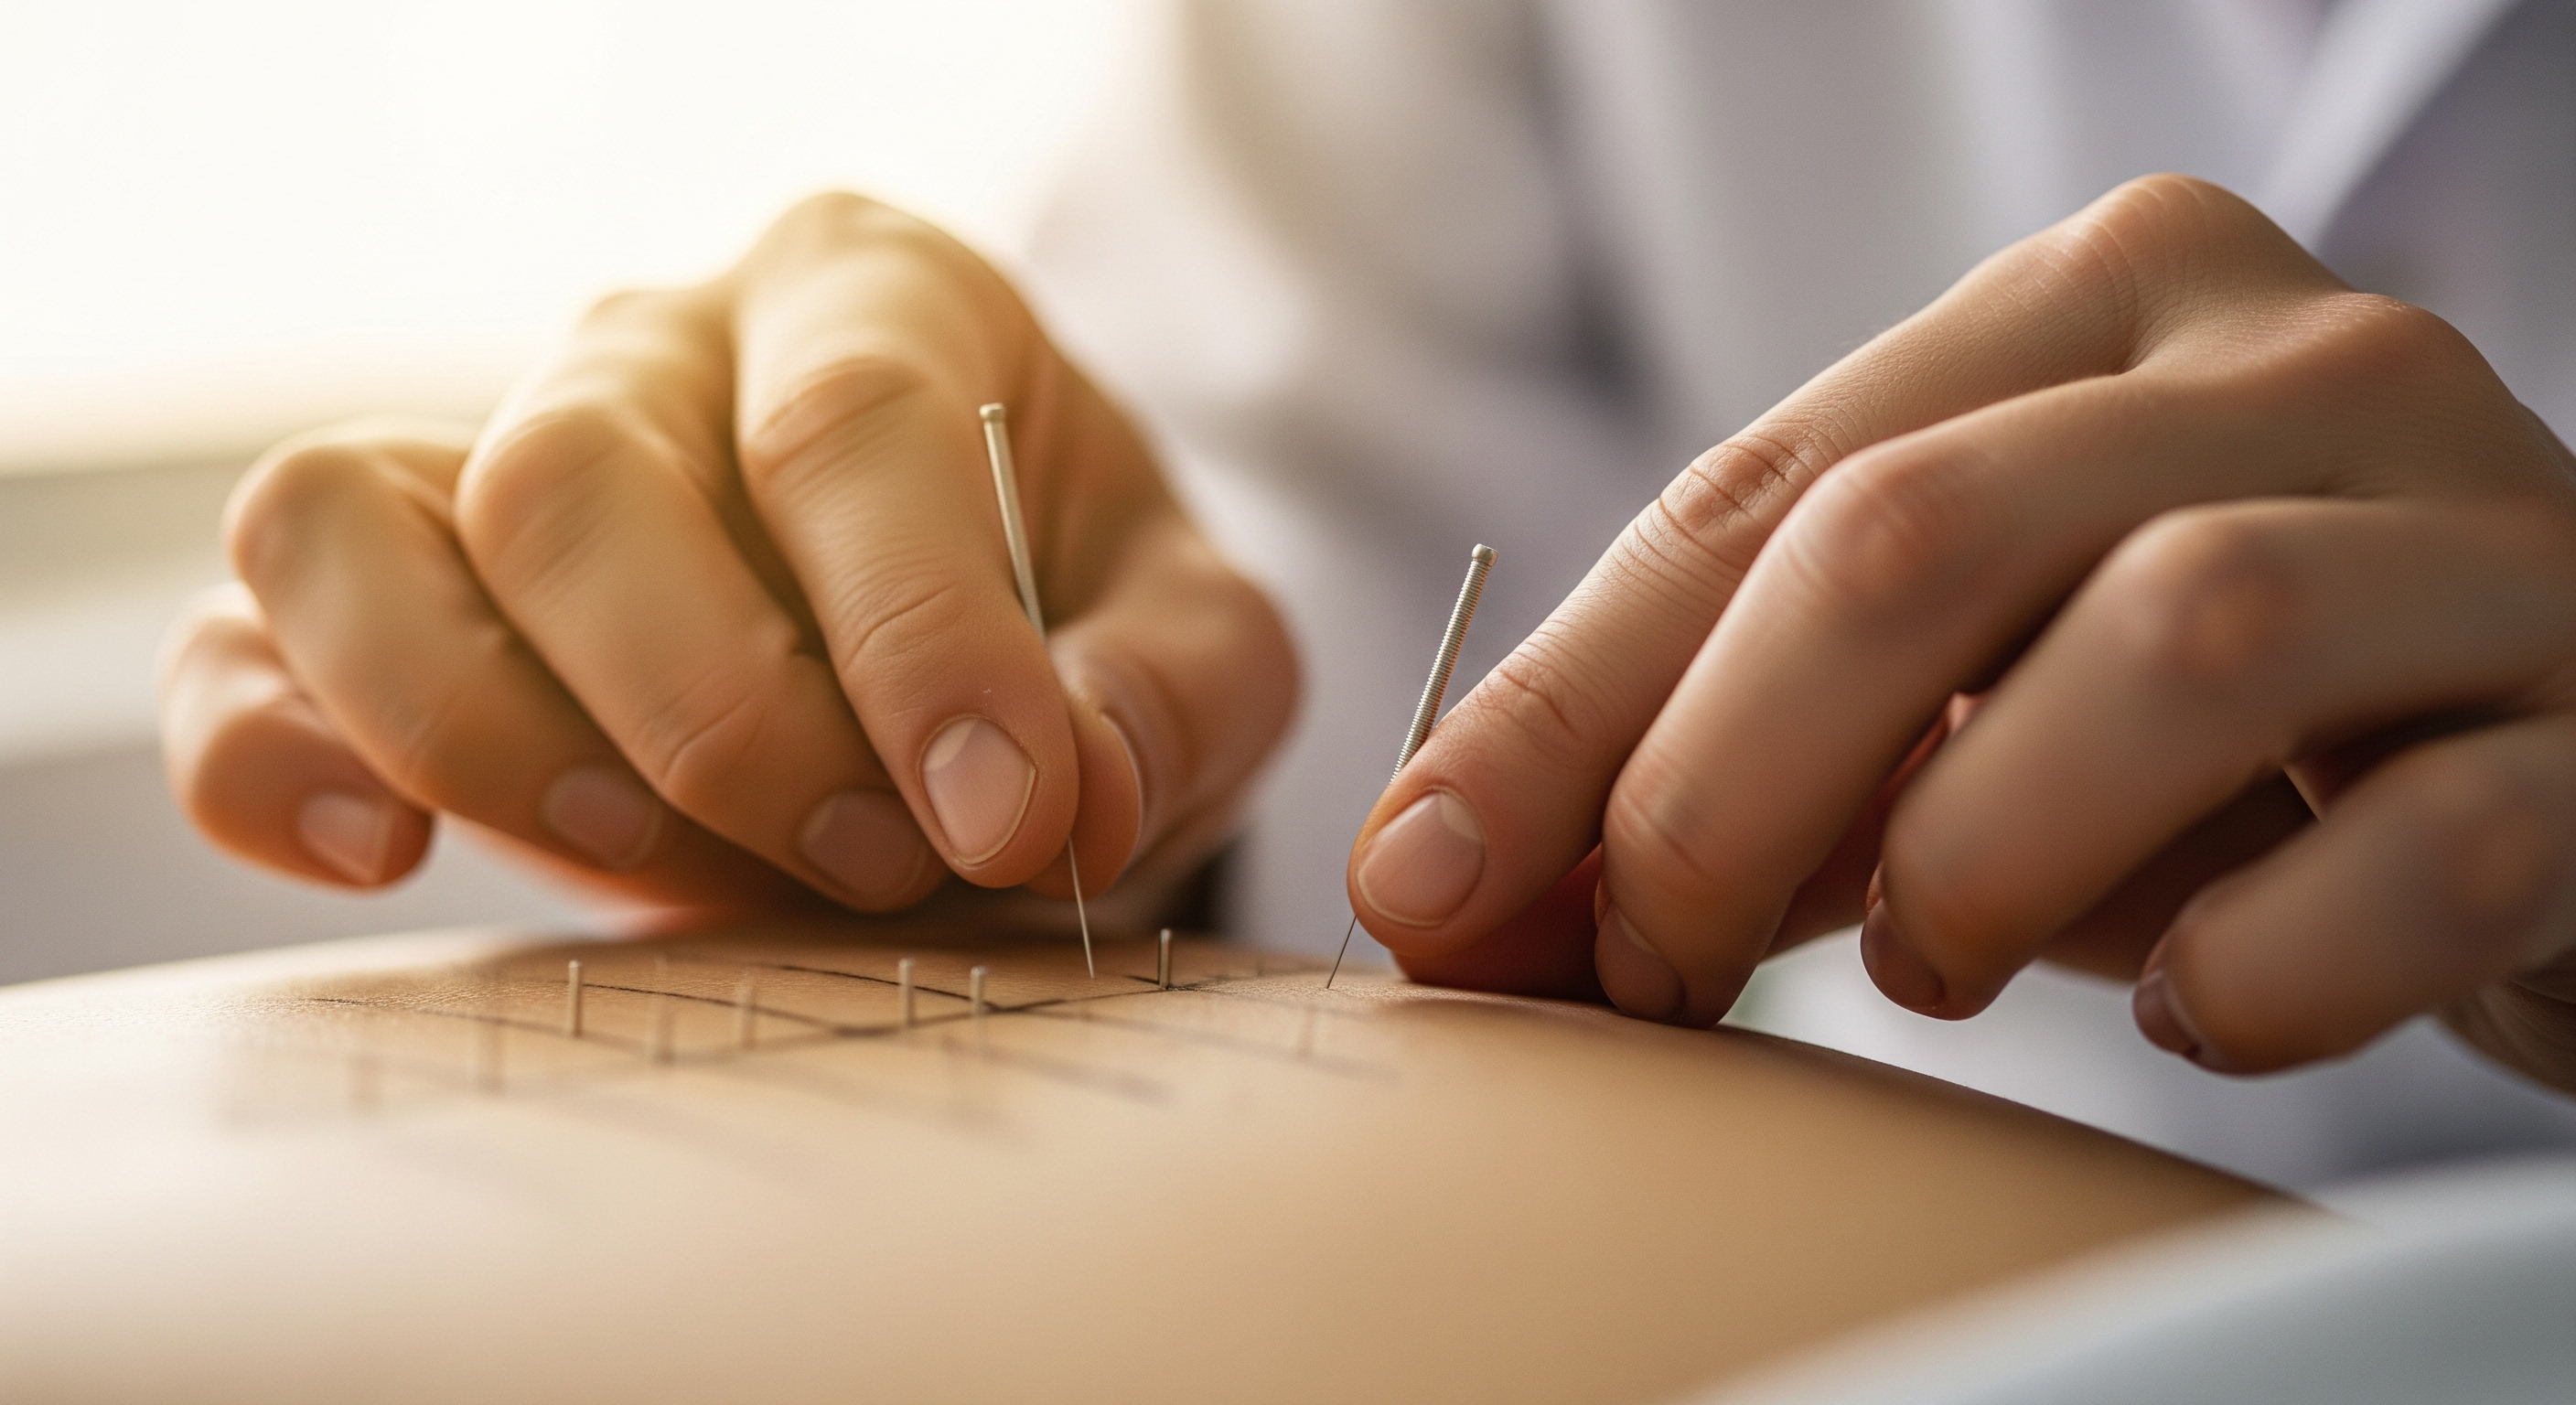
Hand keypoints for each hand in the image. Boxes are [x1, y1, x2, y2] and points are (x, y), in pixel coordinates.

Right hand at [161, 194, 1294, 917]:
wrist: (957, 666)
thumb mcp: (1192, 649)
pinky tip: (371, 849)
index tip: (1006, 815)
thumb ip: (1172, 698)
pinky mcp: (382, 593)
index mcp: (876, 300)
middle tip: (870, 867)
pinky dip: (264, 745)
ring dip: (491, 732)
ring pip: (356, 526)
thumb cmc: (1075, 628)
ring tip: (649, 868)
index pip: (852, 423)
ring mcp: (489, 452)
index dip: (924, 636)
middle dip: (719, 717)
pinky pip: (248, 629)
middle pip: (582, 481)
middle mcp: (659, 347)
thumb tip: (1059, 795)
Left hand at [1350, 175, 2575, 1092]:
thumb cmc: (2233, 743)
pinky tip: (2197, 1011)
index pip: (1764, 491)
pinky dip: (2265, 964)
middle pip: (1925, 537)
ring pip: (2185, 640)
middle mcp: (2301, 365)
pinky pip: (2433, 843)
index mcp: (2103, 306)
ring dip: (1979, 851)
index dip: (1564, 706)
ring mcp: (2491, 533)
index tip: (1425, 884)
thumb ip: (1752, 773)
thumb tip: (1455, 882)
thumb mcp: (1971, 712)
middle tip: (1658, 962)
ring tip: (1927, 969)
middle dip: (1723, 785)